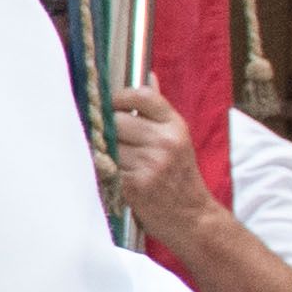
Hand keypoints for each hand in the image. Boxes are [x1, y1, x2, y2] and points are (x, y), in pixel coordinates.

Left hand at [97, 79, 217, 246]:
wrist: (192, 217)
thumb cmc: (179, 175)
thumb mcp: (177, 138)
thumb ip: (158, 109)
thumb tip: (148, 74)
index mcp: (175, 126)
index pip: (142, 95)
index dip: (119, 98)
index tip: (111, 106)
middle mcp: (165, 141)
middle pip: (115, 120)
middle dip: (105, 128)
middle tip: (102, 137)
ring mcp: (150, 163)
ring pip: (106, 144)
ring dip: (99, 149)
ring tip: (105, 156)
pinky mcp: (135, 184)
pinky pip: (104, 166)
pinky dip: (100, 167)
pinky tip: (106, 171)